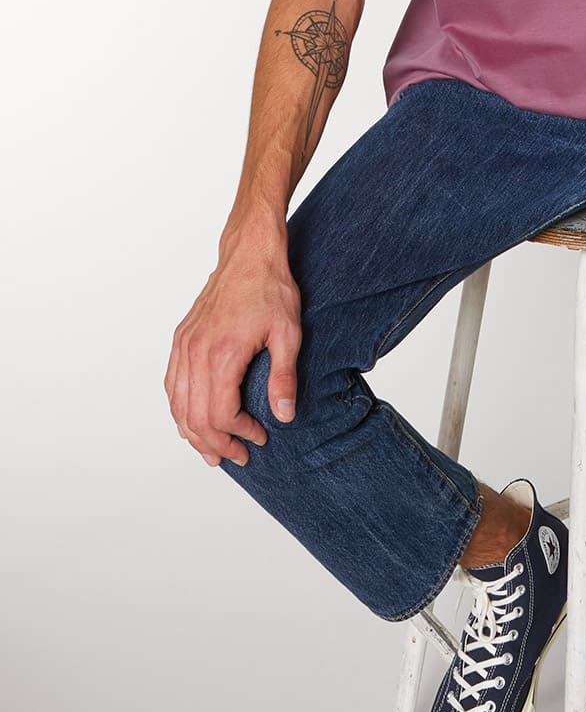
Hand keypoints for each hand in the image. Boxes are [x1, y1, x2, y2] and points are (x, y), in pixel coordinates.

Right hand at [165, 236, 301, 467]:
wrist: (249, 254)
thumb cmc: (271, 289)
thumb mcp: (288, 333)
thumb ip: (284, 377)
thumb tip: (285, 415)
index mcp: (222, 354)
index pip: (220, 414)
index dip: (238, 434)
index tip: (259, 437)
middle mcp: (195, 353)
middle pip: (195, 417)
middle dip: (216, 443)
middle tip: (237, 456)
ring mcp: (184, 346)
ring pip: (178, 405)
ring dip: (193, 433)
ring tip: (212, 451)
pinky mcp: (181, 339)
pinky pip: (171, 384)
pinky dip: (179, 409)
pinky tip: (191, 420)